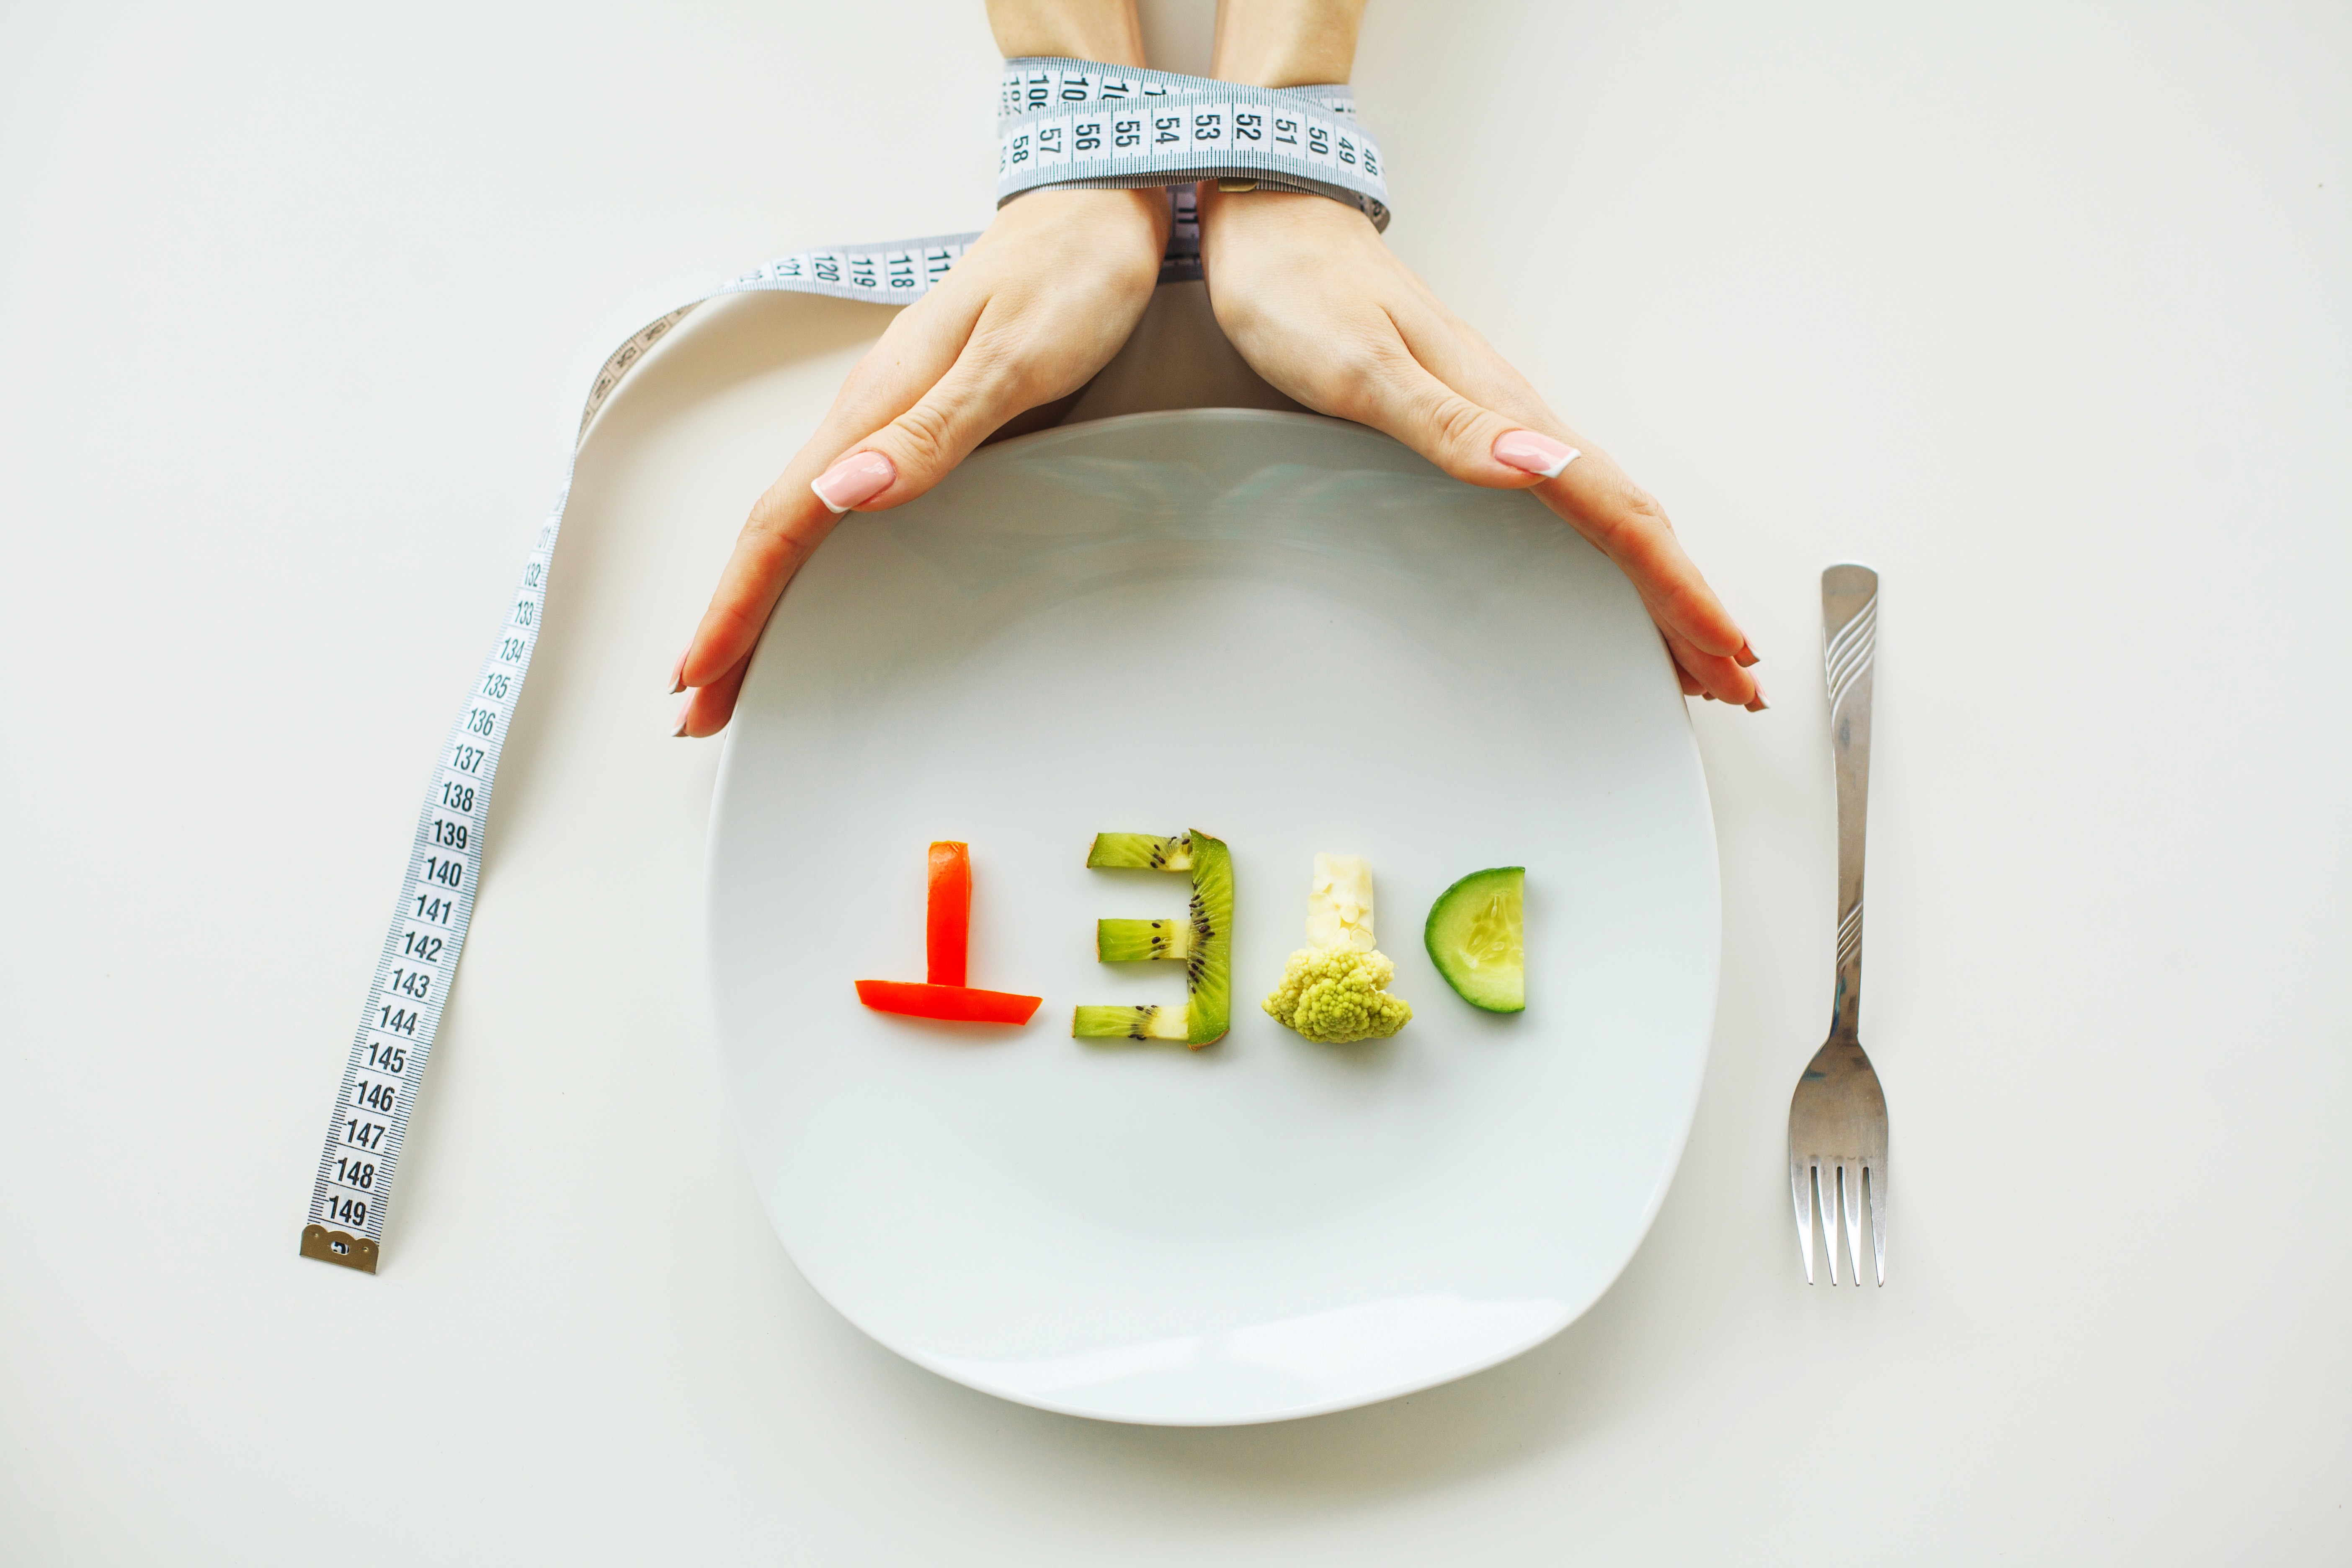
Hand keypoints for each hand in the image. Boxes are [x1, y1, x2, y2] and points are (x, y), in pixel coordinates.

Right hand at [671, 185, 1169, 734]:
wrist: (1093, 213)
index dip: (738, 602)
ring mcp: (887, 423)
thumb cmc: (1066, 278)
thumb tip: (847, 490)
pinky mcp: (919, 426)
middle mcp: (866, 417)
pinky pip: (841, 508)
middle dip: (731, 621)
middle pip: (775, 532)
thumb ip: (936, 428)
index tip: (702, 672)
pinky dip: (810, 563)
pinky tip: (811, 591)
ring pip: (802, 523)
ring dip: (761, 597)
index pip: (783, 520)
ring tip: (735, 668)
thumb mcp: (1013, 357)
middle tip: (699, 705)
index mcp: (874, 405)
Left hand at [1195, 183, 1763, 707]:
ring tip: (1695, 649)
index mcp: (1508, 411)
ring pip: (1610, 516)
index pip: (1618, 512)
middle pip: (1634, 522)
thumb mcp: (1363, 367)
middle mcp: (1521, 419)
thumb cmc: (1304, 292)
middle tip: (1734, 675)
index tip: (1719, 643)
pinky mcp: (1481, 427)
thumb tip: (1537, 467)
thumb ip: (1448, 425)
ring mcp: (1507, 424)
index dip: (1674, 586)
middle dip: (1689, 602)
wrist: (1279, 227)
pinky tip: (1613, 579)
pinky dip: (1610, 553)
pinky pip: (1571, 504)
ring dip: (1660, 584)